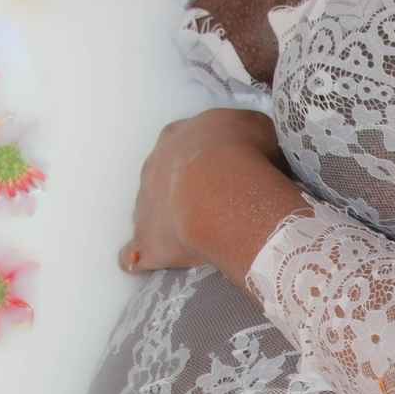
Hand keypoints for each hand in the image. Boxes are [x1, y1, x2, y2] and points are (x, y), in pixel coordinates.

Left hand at [118, 109, 282, 274]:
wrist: (221, 189)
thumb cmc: (244, 154)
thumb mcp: (258, 129)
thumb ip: (250, 136)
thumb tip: (258, 148)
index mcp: (179, 136)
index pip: (187, 146)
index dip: (204, 159)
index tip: (222, 170)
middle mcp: (155, 165)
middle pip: (163, 177)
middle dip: (182, 189)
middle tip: (211, 204)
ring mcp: (145, 203)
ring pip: (149, 211)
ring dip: (166, 221)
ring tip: (192, 235)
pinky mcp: (145, 238)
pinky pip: (137, 250)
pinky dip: (141, 256)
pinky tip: (148, 263)